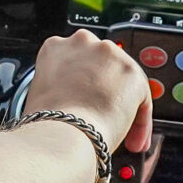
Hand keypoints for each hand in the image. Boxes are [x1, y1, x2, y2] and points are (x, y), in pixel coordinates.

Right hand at [21, 29, 152, 155]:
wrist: (61, 134)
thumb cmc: (46, 125)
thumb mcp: (40, 98)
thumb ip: (57, 89)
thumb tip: (68, 102)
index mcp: (55, 47)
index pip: (76, 60)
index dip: (83, 84)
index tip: (85, 101)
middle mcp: (82, 42)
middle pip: (102, 65)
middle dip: (105, 90)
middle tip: (103, 116)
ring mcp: (109, 53)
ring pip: (123, 81)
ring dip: (122, 105)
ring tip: (119, 132)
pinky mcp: (132, 71)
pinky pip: (142, 98)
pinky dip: (140, 122)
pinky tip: (132, 140)